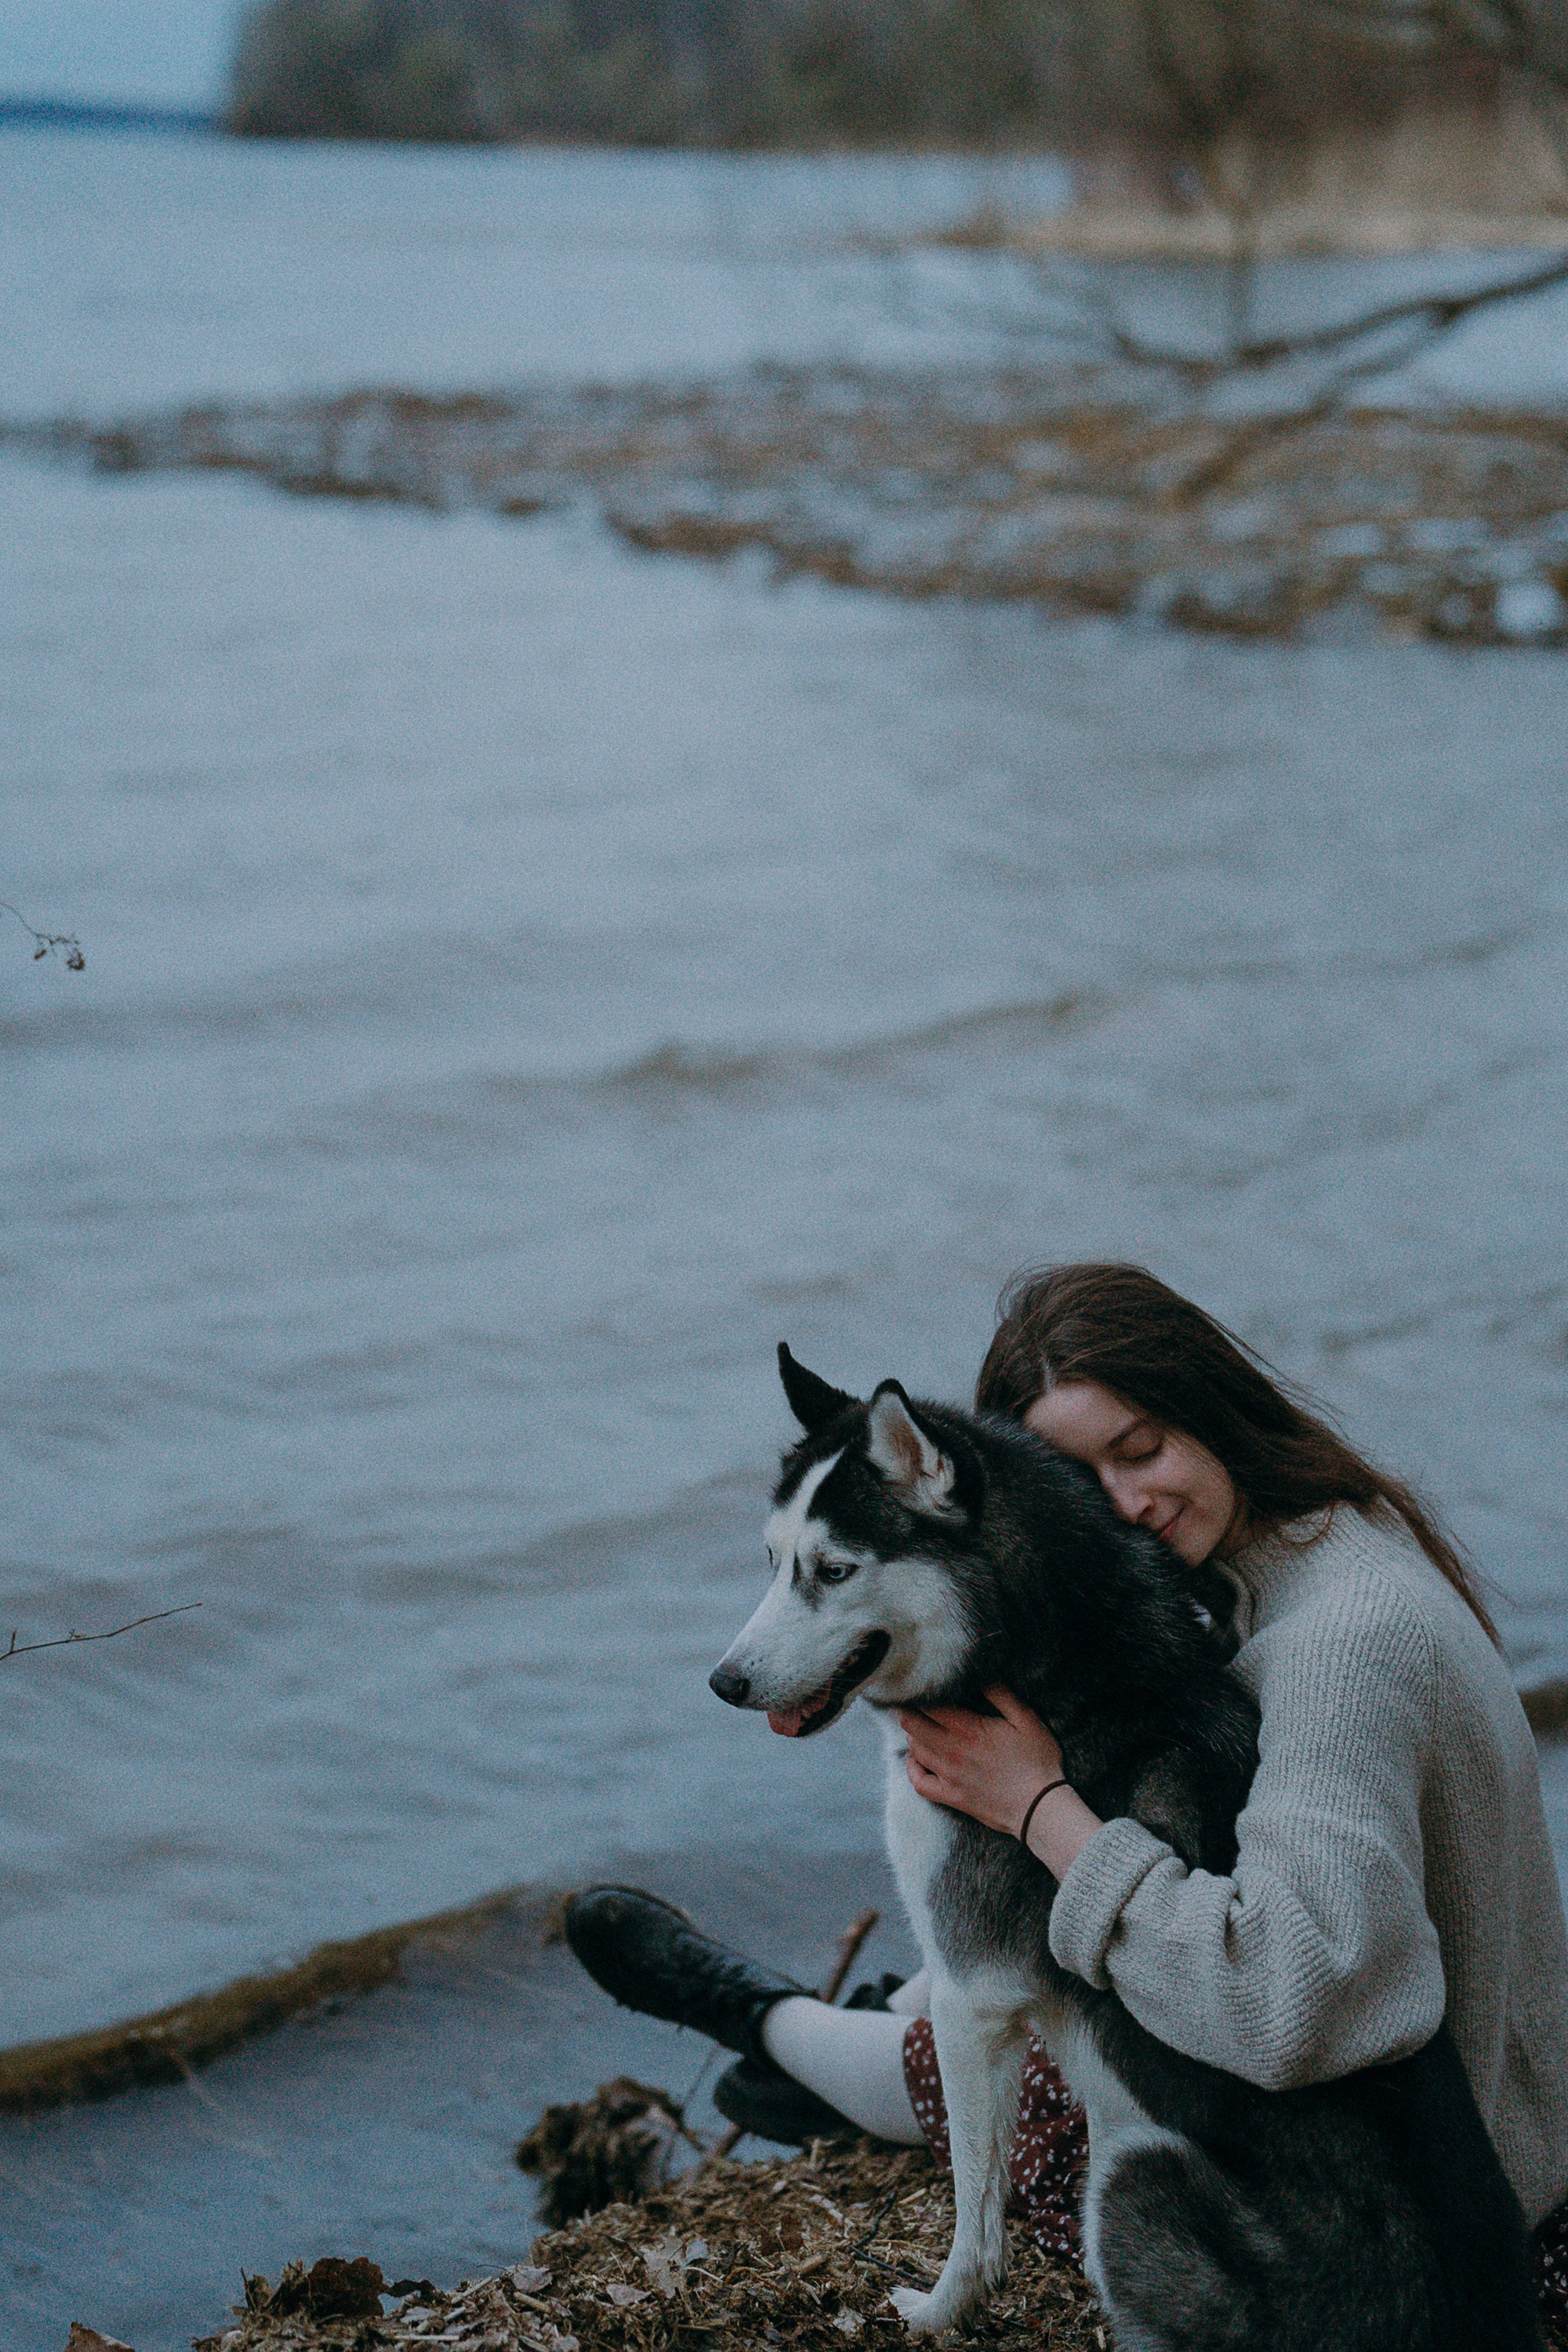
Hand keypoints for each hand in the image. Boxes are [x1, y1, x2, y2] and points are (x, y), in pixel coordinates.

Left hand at [898, 1685, 1066, 1837]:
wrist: (1040, 1809)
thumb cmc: (1038, 1762)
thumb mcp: (1026, 1719)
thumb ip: (1001, 1694)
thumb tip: (981, 1674)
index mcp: (970, 1729)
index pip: (930, 1705)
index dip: (921, 1694)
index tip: (921, 1687)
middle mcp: (953, 1751)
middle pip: (913, 1726)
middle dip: (909, 1710)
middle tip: (913, 1703)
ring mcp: (950, 1777)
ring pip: (915, 1750)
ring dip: (912, 1735)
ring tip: (917, 1726)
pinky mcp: (952, 1798)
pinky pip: (919, 1784)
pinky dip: (912, 1770)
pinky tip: (917, 1760)